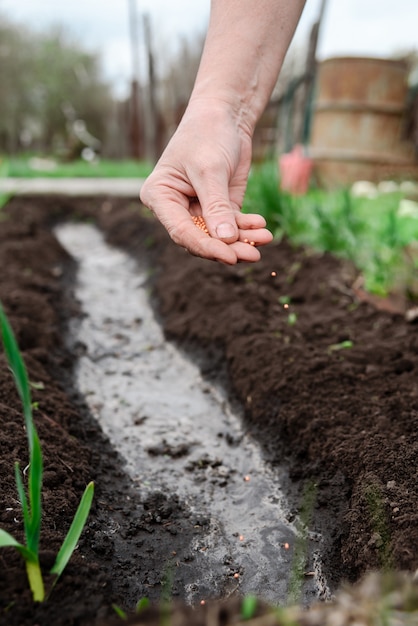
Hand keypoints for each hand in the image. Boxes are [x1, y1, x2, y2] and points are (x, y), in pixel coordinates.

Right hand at [139, 98, 272, 263]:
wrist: (225, 114)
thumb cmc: (208, 134)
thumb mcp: (211, 170)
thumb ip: (217, 206)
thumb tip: (225, 241)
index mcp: (160, 197)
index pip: (181, 231)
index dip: (205, 247)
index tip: (229, 256)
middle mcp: (176, 207)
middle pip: (201, 238)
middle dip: (228, 247)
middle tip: (253, 255)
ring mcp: (198, 209)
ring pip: (219, 236)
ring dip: (242, 240)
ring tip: (264, 239)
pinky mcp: (219, 207)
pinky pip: (232, 225)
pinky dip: (247, 228)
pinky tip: (262, 227)